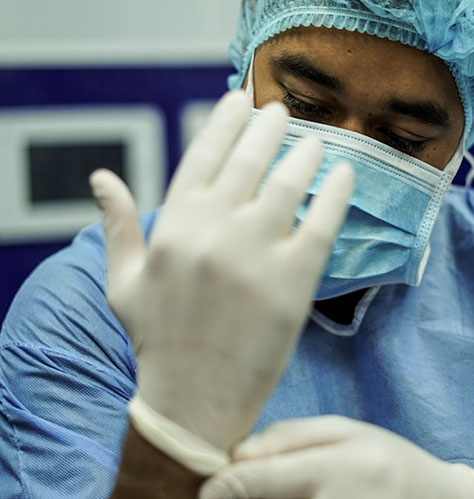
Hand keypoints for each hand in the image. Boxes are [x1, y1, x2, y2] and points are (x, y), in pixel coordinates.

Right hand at [90, 92, 352, 453]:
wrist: (194, 401)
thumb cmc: (157, 340)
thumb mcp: (123, 281)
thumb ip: (118, 225)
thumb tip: (102, 178)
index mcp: (173, 225)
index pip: (203, 154)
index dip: (224, 120)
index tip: (239, 97)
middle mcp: (213, 231)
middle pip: (250, 160)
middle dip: (269, 126)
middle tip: (284, 112)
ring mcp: (255, 255)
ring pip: (289, 184)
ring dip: (306, 153)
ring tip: (317, 141)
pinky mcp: (293, 282)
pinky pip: (323, 224)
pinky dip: (337, 194)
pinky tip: (346, 175)